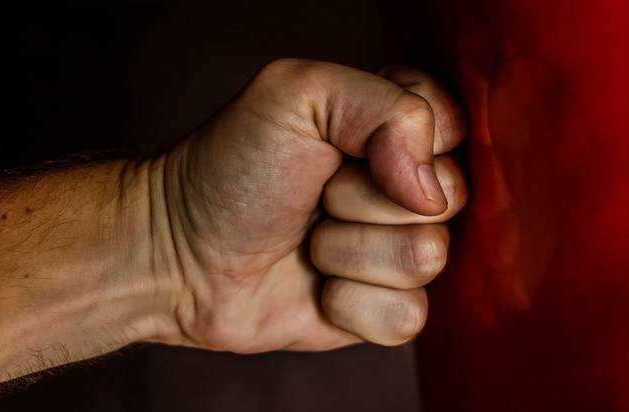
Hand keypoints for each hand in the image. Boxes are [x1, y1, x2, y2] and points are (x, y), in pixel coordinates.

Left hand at [157, 59, 466, 351]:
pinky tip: (314, 286)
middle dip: (363, 199)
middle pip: (448, 197)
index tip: (341, 146)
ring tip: (306, 241)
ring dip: (348, 251)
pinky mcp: (380, 308)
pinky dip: (349, 303)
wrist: (180, 254)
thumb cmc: (230, 170)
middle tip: (313, 196)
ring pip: (428, 258)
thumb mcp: (295, 96)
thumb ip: (384, 105)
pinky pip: (407, 316)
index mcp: (388, 128)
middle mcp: (400, 188)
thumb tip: (431, 191)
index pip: (452, 126)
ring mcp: (393, 250)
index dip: (405, 142)